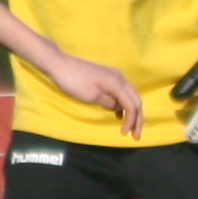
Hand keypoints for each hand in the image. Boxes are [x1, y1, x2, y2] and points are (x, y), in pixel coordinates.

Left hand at [20, 37, 145, 136]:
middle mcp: (120, 78)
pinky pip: (121, 93)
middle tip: (136, 135)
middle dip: (138, 118)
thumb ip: (108, 103)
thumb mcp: (91, 96)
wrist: (59, 64)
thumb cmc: (74, 81)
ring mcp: (114, 76)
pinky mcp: (107, 77)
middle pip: (135, 100)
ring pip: (130, 96)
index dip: (132, 121)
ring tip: (130, 127)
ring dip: (132, 112)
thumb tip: (117, 108)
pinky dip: (123, 105)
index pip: (131, 105)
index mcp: (117, 83)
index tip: (126, 134)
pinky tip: (119, 115)